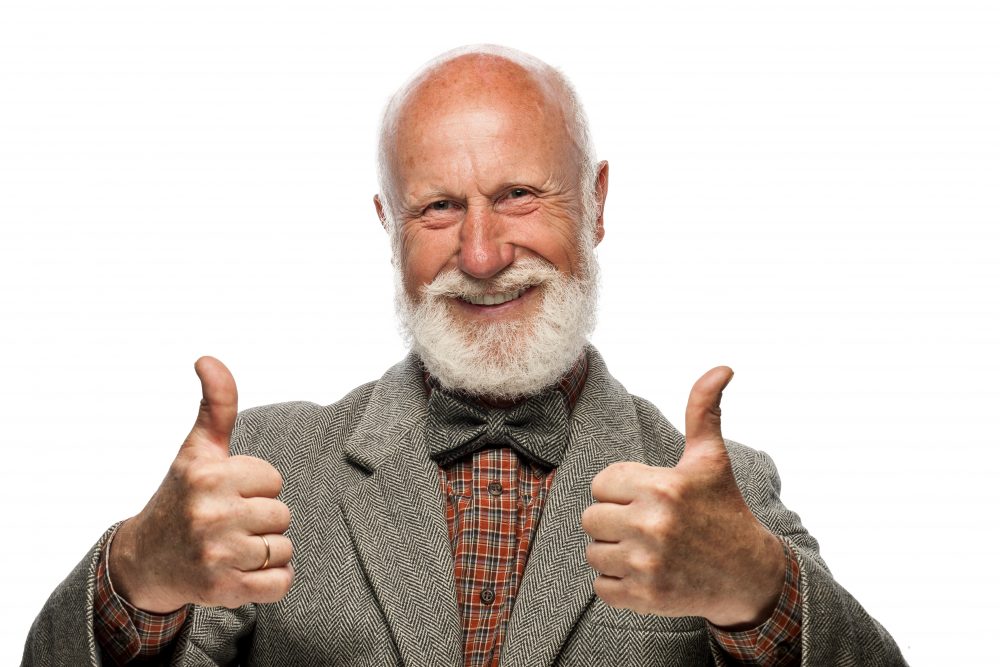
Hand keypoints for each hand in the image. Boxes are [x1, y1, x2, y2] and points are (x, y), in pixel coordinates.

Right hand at [109, 357, 292, 612]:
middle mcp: (209, 514)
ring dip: (265, 551)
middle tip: (226, 524)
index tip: (225, 494)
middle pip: (281, 514)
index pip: (273, 479)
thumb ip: (216, 404)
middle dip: (261, 519)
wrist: (146, 562)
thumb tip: (208, 358)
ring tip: (232, 547)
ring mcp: (217, 555)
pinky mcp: (225, 590)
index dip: (255, 487)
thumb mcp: (197, 450)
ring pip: (284, 548)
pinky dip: (272, 581)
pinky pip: (282, 583)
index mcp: (207, 476)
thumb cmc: (180, 498)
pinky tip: (243, 571)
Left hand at [581, 367, 784, 628]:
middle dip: (614, 521)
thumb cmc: (724, 510)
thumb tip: (722, 367)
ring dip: (614, 553)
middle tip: (647, 526)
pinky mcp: (646, 597)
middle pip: (591, 517)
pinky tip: (646, 574)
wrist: (750, 575)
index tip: (649, 499)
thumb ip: (703, 410)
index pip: (601, 483)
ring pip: (593, 552)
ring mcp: (648, 563)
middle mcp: (653, 524)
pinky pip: (602, 587)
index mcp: (662, 486)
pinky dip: (617, 584)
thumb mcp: (711, 459)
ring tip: (647, 550)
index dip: (621, 491)